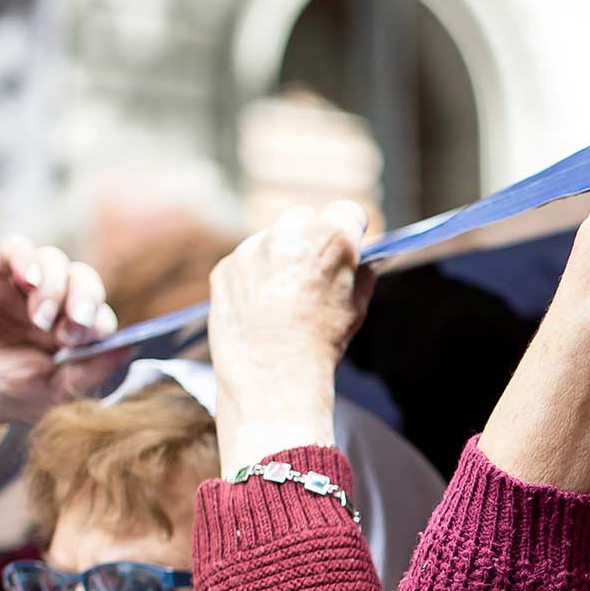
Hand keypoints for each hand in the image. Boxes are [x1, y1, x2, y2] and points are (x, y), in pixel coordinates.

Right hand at [0, 239, 123, 464]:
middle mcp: (47, 306)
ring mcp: (17, 286)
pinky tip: (28, 280)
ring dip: (57, 286)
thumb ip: (94, 369)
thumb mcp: (54, 392)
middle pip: (84, 281)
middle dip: (85, 298)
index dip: (98, 321)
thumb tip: (131, 346)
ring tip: (38, 317)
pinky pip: (17, 247)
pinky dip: (29, 258)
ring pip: (56, 261)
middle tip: (70, 325)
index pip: (99, 313)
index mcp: (66, 335)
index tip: (81, 340)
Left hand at [207, 201, 373, 473]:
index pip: (348, 212)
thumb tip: (364, 262)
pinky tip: (263, 307)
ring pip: (273, 238)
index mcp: (332, 238)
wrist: (272, 378)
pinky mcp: (226, 266)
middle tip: (317, 270)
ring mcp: (252, 247)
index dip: (352, 230)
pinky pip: (246, 260)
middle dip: (314, 236)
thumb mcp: (356, 308)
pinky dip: (255, 275)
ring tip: (287, 295)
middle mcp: (289, 233)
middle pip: (307, 217)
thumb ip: (361, 275)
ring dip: (282, 254)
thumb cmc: (321, 344)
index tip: (351, 245)